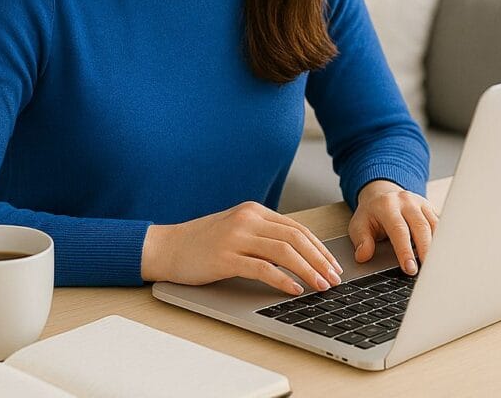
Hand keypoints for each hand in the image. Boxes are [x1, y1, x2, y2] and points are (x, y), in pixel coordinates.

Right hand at [141, 201, 343, 295]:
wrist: (167, 247)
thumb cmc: (202, 243)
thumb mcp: (236, 230)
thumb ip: (263, 235)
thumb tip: (298, 255)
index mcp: (254, 211)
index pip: (297, 228)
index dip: (319, 248)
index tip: (333, 265)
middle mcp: (248, 219)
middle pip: (296, 238)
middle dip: (320, 260)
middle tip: (333, 279)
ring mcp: (236, 236)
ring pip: (284, 252)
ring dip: (308, 271)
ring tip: (320, 286)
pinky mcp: (225, 257)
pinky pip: (262, 268)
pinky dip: (282, 279)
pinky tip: (294, 290)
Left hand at [348, 180, 439, 275]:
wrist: (382, 193)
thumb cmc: (371, 213)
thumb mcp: (358, 224)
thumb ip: (361, 240)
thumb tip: (363, 256)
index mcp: (387, 205)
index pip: (399, 230)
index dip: (405, 251)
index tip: (410, 268)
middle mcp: (406, 202)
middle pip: (421, 227)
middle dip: (426, 251)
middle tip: (427, 272)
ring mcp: (421, 203)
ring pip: (435, 226)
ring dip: (436, 247)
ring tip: (436, 266)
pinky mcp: (431, 208)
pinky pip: (440, 224)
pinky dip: (442, 240)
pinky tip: (441, 255)